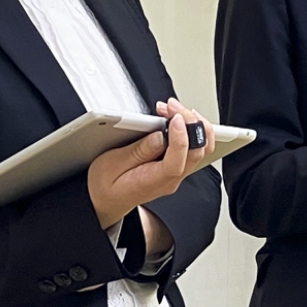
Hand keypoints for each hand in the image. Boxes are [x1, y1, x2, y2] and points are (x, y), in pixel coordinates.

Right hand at [87, 98, 216, 228]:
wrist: (106, 201)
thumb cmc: (106, 185)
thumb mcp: (112, 166)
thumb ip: (137, 152)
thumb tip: (159, 136)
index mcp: (153, 182)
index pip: (177, 163)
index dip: (180, 138)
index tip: (175, 118)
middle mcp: (171, 179)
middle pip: (196, 152)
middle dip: (190, 123)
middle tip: (173, 106)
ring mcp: (176, 174)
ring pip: (201, 149)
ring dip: (194, 125)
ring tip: (176, 109)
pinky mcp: (176, 167)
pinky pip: (193, 149)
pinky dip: (190, 130)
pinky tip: (178, 118)